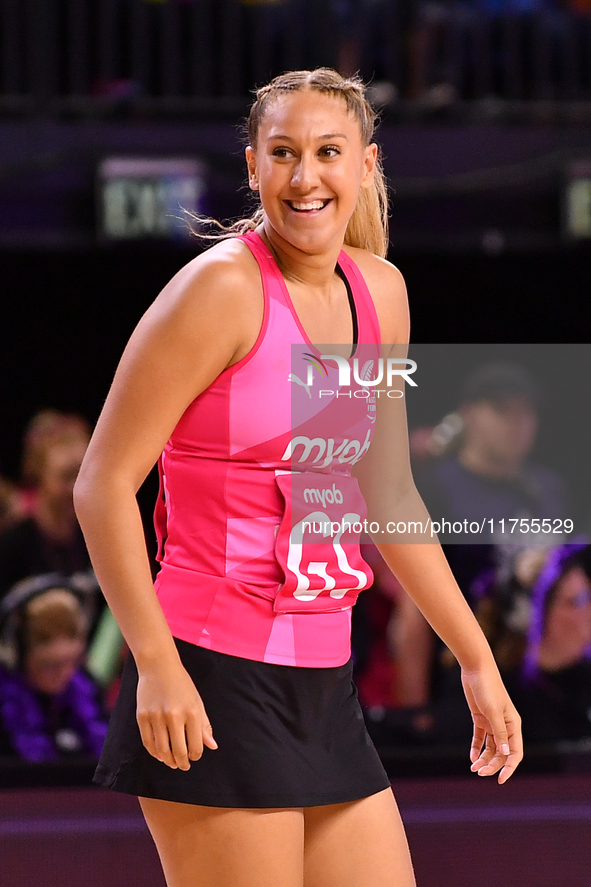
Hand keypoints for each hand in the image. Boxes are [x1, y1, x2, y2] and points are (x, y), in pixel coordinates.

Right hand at [136, 659, 217, 769]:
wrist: (158, 666)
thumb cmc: (181, 684)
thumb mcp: (197, 701)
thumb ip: (204, 725)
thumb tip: (212, 746)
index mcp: (191, 712)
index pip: (195, 746)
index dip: (196, 755)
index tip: (194, 757)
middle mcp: (174, 715)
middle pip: (178, 751)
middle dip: (182, 763)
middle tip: (183, 767)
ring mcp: (156, 716)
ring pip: (161, 750)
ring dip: (168, 761)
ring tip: (172, 762)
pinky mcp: (142, 716)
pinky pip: (148, 742)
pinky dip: (154, 752)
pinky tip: (160, 754)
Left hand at [461, 664, 522, 783]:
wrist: (475, 669)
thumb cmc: (488, 688)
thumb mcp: (493, 712)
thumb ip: (499, 733)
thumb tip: (506, 754)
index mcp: (513, 725)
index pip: (515, 752)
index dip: (509, 767)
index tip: (500, 780)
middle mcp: (504, 726)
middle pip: (501, 753)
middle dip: (492, 765)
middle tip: (479, 773)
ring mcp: (492, 722)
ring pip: (490, 747)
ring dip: (483, 759)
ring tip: (474, 768)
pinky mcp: (480, 718)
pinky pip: (480, 738)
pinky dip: (476, 748)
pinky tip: (472, 758)